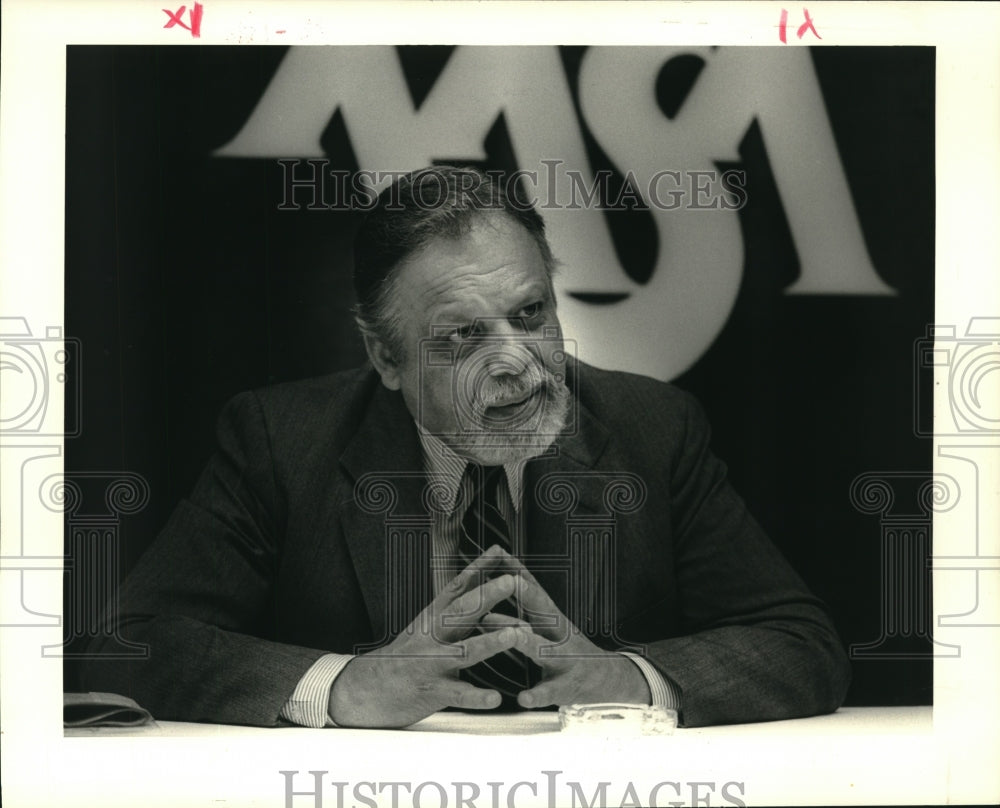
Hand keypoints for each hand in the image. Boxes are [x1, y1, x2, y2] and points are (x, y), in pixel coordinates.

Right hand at [328, 546, 530, 727]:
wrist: (367, 689)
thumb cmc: (407, 654)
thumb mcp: (427, 625)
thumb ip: (454, 607)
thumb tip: (478, 580)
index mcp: (433, 617)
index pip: (457, 587)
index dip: (478, 568)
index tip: (499, 551)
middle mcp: (432, 636)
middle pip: (461, 612)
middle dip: (487, 596)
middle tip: (512, 582)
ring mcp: (431, 663)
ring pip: (464, 652)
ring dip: (490, 642)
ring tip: (515, 635)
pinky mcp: (431, 692)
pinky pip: (457, 695)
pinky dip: (477, 697)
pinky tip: (496, 697)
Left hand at [485, 562, 651, 708]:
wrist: (608, 680)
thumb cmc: (566, 650)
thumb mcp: (547, 629)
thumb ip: (519, 615)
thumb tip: (491, 595)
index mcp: (551, 619)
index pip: (532, 589)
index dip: (516, 570)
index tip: (499, 552)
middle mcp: (559, 634)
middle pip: (543, 611)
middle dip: (527, 595)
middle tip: (509, 581)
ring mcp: (565, 659)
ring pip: (545, 649)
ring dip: (528, 641)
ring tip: (513, 636)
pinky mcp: (566, 687)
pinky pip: (550, 691)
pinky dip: (536, 694)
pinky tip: (523, 697)